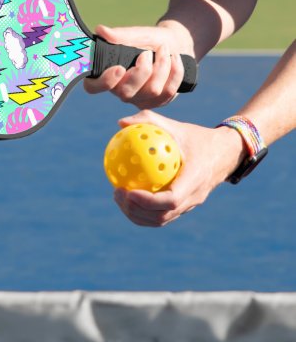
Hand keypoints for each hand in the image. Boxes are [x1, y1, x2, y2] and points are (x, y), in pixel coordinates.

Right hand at [84, 23, 193, 108]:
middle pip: (126, 93)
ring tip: (164, 49)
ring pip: (152, 91)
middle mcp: (120, 91)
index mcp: (107, 74)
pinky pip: (168, 92)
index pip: (93, 87)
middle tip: (147, 52)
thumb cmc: (150, 40)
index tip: (119, 68)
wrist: (175, 44)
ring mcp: (139, 99)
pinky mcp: (157, 102)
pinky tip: (175, 58)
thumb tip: (100, 30)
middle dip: (142, 71)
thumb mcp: (136, 34)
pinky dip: (175, 71)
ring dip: (162, 65)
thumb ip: (120, 35)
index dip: (104, 82)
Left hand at [112, 110, 246, 226]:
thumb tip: (121, 123)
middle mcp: (194, 197)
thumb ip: (149, 121)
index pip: (171, 199)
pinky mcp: (185, 207)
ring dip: (137, 214)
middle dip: (136, 210)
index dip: (148, 201)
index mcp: (195, 179)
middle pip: (162, 216)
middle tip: (117, 193)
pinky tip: (128, 197)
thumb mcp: (176, 126)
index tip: (128, 191)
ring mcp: (190, 205)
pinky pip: (162, 215)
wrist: (225, 153)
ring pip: (161, 220)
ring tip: (119, 197)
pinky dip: (143, 212)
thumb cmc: (197, 137)